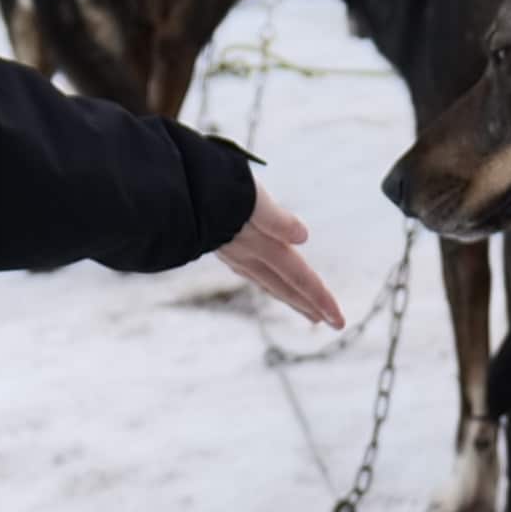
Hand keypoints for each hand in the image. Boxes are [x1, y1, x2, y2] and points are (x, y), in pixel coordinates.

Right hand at [218, 189, 345, 329]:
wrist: (171, 190)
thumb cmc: (212, 188)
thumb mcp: (250, 197)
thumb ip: (276, 218)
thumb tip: (303, 237)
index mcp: (261, 246)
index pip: (298, 277)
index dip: (320, 298)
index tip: (339, 320)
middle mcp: (248, 256)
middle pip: (286, 287)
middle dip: (310, 305)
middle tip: (332, 322)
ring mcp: (233, 253)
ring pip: (268, 282)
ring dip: (289, 296)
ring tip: (305, 308)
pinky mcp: (221, 244)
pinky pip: (250, 271)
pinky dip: (266, 280)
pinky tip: (264, 278)